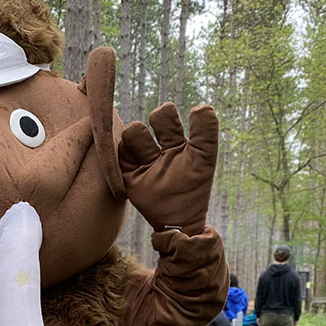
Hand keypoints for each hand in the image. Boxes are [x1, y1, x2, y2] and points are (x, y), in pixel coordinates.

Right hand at [118, 102, 217, 235]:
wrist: (177, 219)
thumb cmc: (194, 188)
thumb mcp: (205, 157)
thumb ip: (206, 130)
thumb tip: (200, 106)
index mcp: (177, 143)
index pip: (167, 115)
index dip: (167, 114)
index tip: (174, 125)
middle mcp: (159, 150)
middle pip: (149, 120)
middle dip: (156, 121)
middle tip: (164, 137)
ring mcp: (143, 162)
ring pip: (131, 133)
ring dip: (137, 138)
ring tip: (148, 156)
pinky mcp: (129, 176)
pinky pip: (118, 154)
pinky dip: (125, 155)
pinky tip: (137, 168)